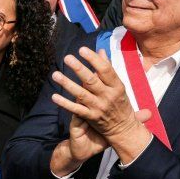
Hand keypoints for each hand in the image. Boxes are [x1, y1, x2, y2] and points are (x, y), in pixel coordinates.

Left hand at [51, 47, 153, 164]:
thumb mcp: (118, 85)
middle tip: (67, 58)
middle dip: (79, 68)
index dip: (93, 59)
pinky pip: (76, 109)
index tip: (82, 49)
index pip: (105, 70)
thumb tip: (100, 51)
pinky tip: (54, 97)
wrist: (124, 129)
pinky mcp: (90, 117)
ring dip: (67, 84)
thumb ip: (108, 68)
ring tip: (55, 74)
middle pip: (91, 81)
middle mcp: (107, 96)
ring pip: (81, 94)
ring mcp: (98, 107)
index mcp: (116, 86)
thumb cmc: (120, 103)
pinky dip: (65, 103)